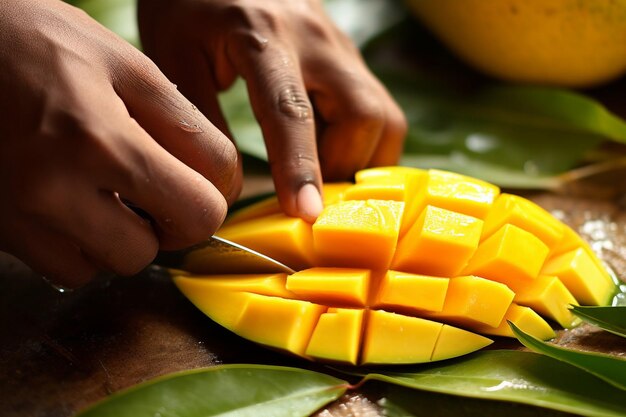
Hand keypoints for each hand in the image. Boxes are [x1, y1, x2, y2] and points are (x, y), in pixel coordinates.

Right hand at [0, 0, 239, 287]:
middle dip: (173, 216)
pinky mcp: (5, 234)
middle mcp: (58, 188)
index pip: (204, 206)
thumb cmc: (42, 46)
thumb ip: (184, 123)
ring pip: (120, 264)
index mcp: (102, 139)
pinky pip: (74, 269)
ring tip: (106, 185)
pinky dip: (86, 245)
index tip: (203, 176)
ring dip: (128, 233)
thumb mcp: (126, 65)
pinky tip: (74, 201)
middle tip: (155, 181)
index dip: (218, 189)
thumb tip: (222, 183)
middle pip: (165, 245)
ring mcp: (25, 217)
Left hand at [137, 0, 406, 220]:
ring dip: (360, 157)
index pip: (291, 111)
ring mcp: (340, 46)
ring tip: (318, 172)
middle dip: (346, 165)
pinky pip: (375, 108)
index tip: (307, 214)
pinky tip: (327, 150)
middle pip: (367, 114)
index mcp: (262, 37)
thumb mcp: (175, 58)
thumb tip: (233, 186)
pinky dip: (361, 142)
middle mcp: (316, 39)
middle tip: (308, 189)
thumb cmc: (189, 6)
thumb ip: (202, 122)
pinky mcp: (348, 56)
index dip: (301, 167)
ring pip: (383, 115)